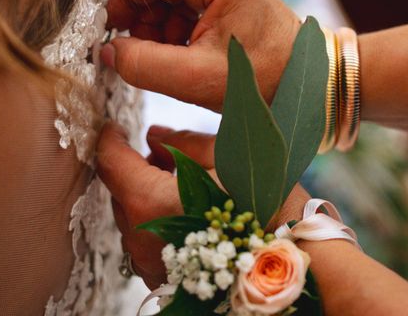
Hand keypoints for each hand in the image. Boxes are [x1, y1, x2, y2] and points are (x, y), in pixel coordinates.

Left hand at [96, 122, 310, 288]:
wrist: (298, 268)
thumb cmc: (266, 208)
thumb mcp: (226, 157)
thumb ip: (182, 142)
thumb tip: (154, 136)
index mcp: (151, 202)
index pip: (111, 162)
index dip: (109, 139)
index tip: (115, 126)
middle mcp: (141, 239)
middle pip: (118, 191)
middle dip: (130, 166)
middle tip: (156, 149)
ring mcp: (150, 265)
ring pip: (131, 218)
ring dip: (143, 193)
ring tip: (174, 177)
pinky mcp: (163, 281)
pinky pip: (146, 242)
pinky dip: (155, 219)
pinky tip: (183, 208)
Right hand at [102, 0, 300, 110]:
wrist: (304, 79)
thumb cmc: (264, 79)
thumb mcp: (197, 78)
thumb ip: (144, 65)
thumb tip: (108, 51)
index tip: (110, 31)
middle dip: (142, 18)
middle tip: (142, 54)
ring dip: (157, 27)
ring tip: (169, 59)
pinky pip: (183, 0)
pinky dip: (173, 27)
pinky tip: (181, 52)